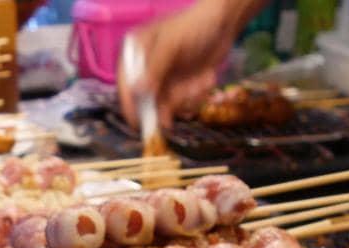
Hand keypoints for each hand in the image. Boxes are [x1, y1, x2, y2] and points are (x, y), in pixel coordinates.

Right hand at [117, 0, 235, 128]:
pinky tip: (207, 78)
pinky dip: (198, 96)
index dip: (130, 104)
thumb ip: (154, 69)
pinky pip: (184, 106)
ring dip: (189, 97)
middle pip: (148, 101)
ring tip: (204, 78)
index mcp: (135, 53)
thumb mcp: (171, 44)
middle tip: (186, 96)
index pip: (125, 82)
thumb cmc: (194, 26)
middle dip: (171, 101)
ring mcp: (164, 81)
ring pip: (169, 107)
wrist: (223, 25)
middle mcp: (147, 69)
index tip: (138, 122)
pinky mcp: (180, 88)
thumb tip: (137, 91)